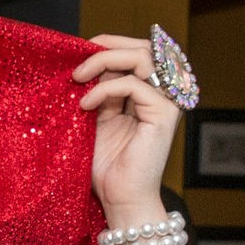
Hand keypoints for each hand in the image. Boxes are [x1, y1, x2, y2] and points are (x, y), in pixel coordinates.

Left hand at [72, 33, 183, 210]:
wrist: (119, 198)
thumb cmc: (107, 166)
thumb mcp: (96, 119)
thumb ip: (98, 91)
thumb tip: (83, 63)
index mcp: (146, 93)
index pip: (134, 54)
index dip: (108, 45)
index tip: (78, 52)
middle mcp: (161, 94)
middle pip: (143, 48)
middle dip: (108, 45)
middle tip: (78, 59)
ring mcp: (166, 102)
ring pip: (142, 58)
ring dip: (105, 61)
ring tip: (78, 77)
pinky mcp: (164, 114)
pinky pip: (133, 85)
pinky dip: (105, 89)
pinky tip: (86, 105)